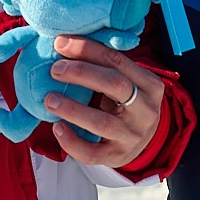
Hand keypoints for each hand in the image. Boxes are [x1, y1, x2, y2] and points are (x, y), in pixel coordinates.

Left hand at [44, 35, 164, 168]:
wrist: (142, 140)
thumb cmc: (126, 102)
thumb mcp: (127, 81)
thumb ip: (105, 65)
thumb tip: (65, 43)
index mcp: (150, 85)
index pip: (117, 61)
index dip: (87, 50)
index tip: (61, 43)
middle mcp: (145, 111)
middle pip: (115, 85)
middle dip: (82, 73)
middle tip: (55, 69)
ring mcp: (132, 136)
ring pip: (102, 122)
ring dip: (73, 109)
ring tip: (49, 99)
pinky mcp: (117, 157)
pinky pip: (92, 153)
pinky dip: (72, 141)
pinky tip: (57, 128)